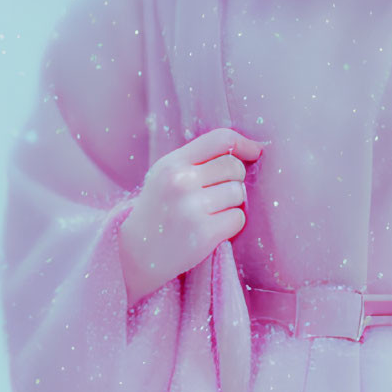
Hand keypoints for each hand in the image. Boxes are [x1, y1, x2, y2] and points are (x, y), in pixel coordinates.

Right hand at [117, 127, 266, 306]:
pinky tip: (211, 228)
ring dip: (231, 204)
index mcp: (173, 162)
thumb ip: (199, 159)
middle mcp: (181, 181)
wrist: (136, 252)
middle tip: (215, 194)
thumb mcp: (167, 174)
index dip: (244, 143)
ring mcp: (192, 208)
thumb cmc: (160, 208)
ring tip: (208, 213)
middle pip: (234, 167)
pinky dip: (231, 224)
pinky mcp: (203, 234)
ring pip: (239, 193)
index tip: (255, 152)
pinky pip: (238, 218)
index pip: (221, 138)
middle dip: (233, 180)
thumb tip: (250, 148)